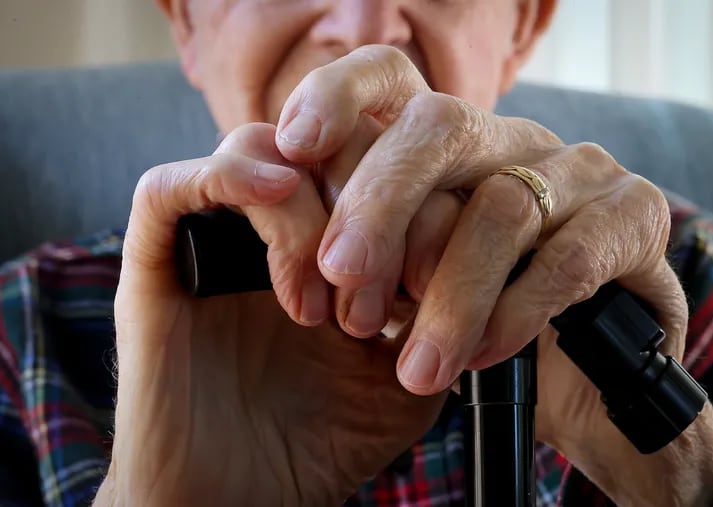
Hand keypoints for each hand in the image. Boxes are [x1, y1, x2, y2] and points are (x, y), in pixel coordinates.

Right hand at [99, 123, 446, 505]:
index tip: (430, 293)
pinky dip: (227, 178)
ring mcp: (215, 237)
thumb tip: (475, 248)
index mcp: (334, 244)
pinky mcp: (155, 260)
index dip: (422, 211)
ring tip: (319, 306)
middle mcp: (276, 228)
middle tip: (374, 304)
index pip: (387, 167)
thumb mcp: (407, 377)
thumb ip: (442, 313)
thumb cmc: (322, 442)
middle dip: (368, 212)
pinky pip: (169, 186)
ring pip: (258, 147)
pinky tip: (273, 205)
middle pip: (327, 141)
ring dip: (306, 214)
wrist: (238, 500)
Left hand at [273, 45, 712, 505]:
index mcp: (449, 146)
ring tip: (417, 368)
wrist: (583, 372)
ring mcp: (579, 171)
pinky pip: (564, 260)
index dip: (338, 93)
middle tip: (341, 275)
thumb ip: (361, 253)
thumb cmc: (475, 320)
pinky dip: (511, 314)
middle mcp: (512, 140)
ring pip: (500, 206)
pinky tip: (482, 354)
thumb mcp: (401, 288)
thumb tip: (302, 244)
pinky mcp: (634, 217)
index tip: (292, 145)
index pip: (391, 77)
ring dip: (448, 297)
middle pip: (437, 126)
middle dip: (380, 202)